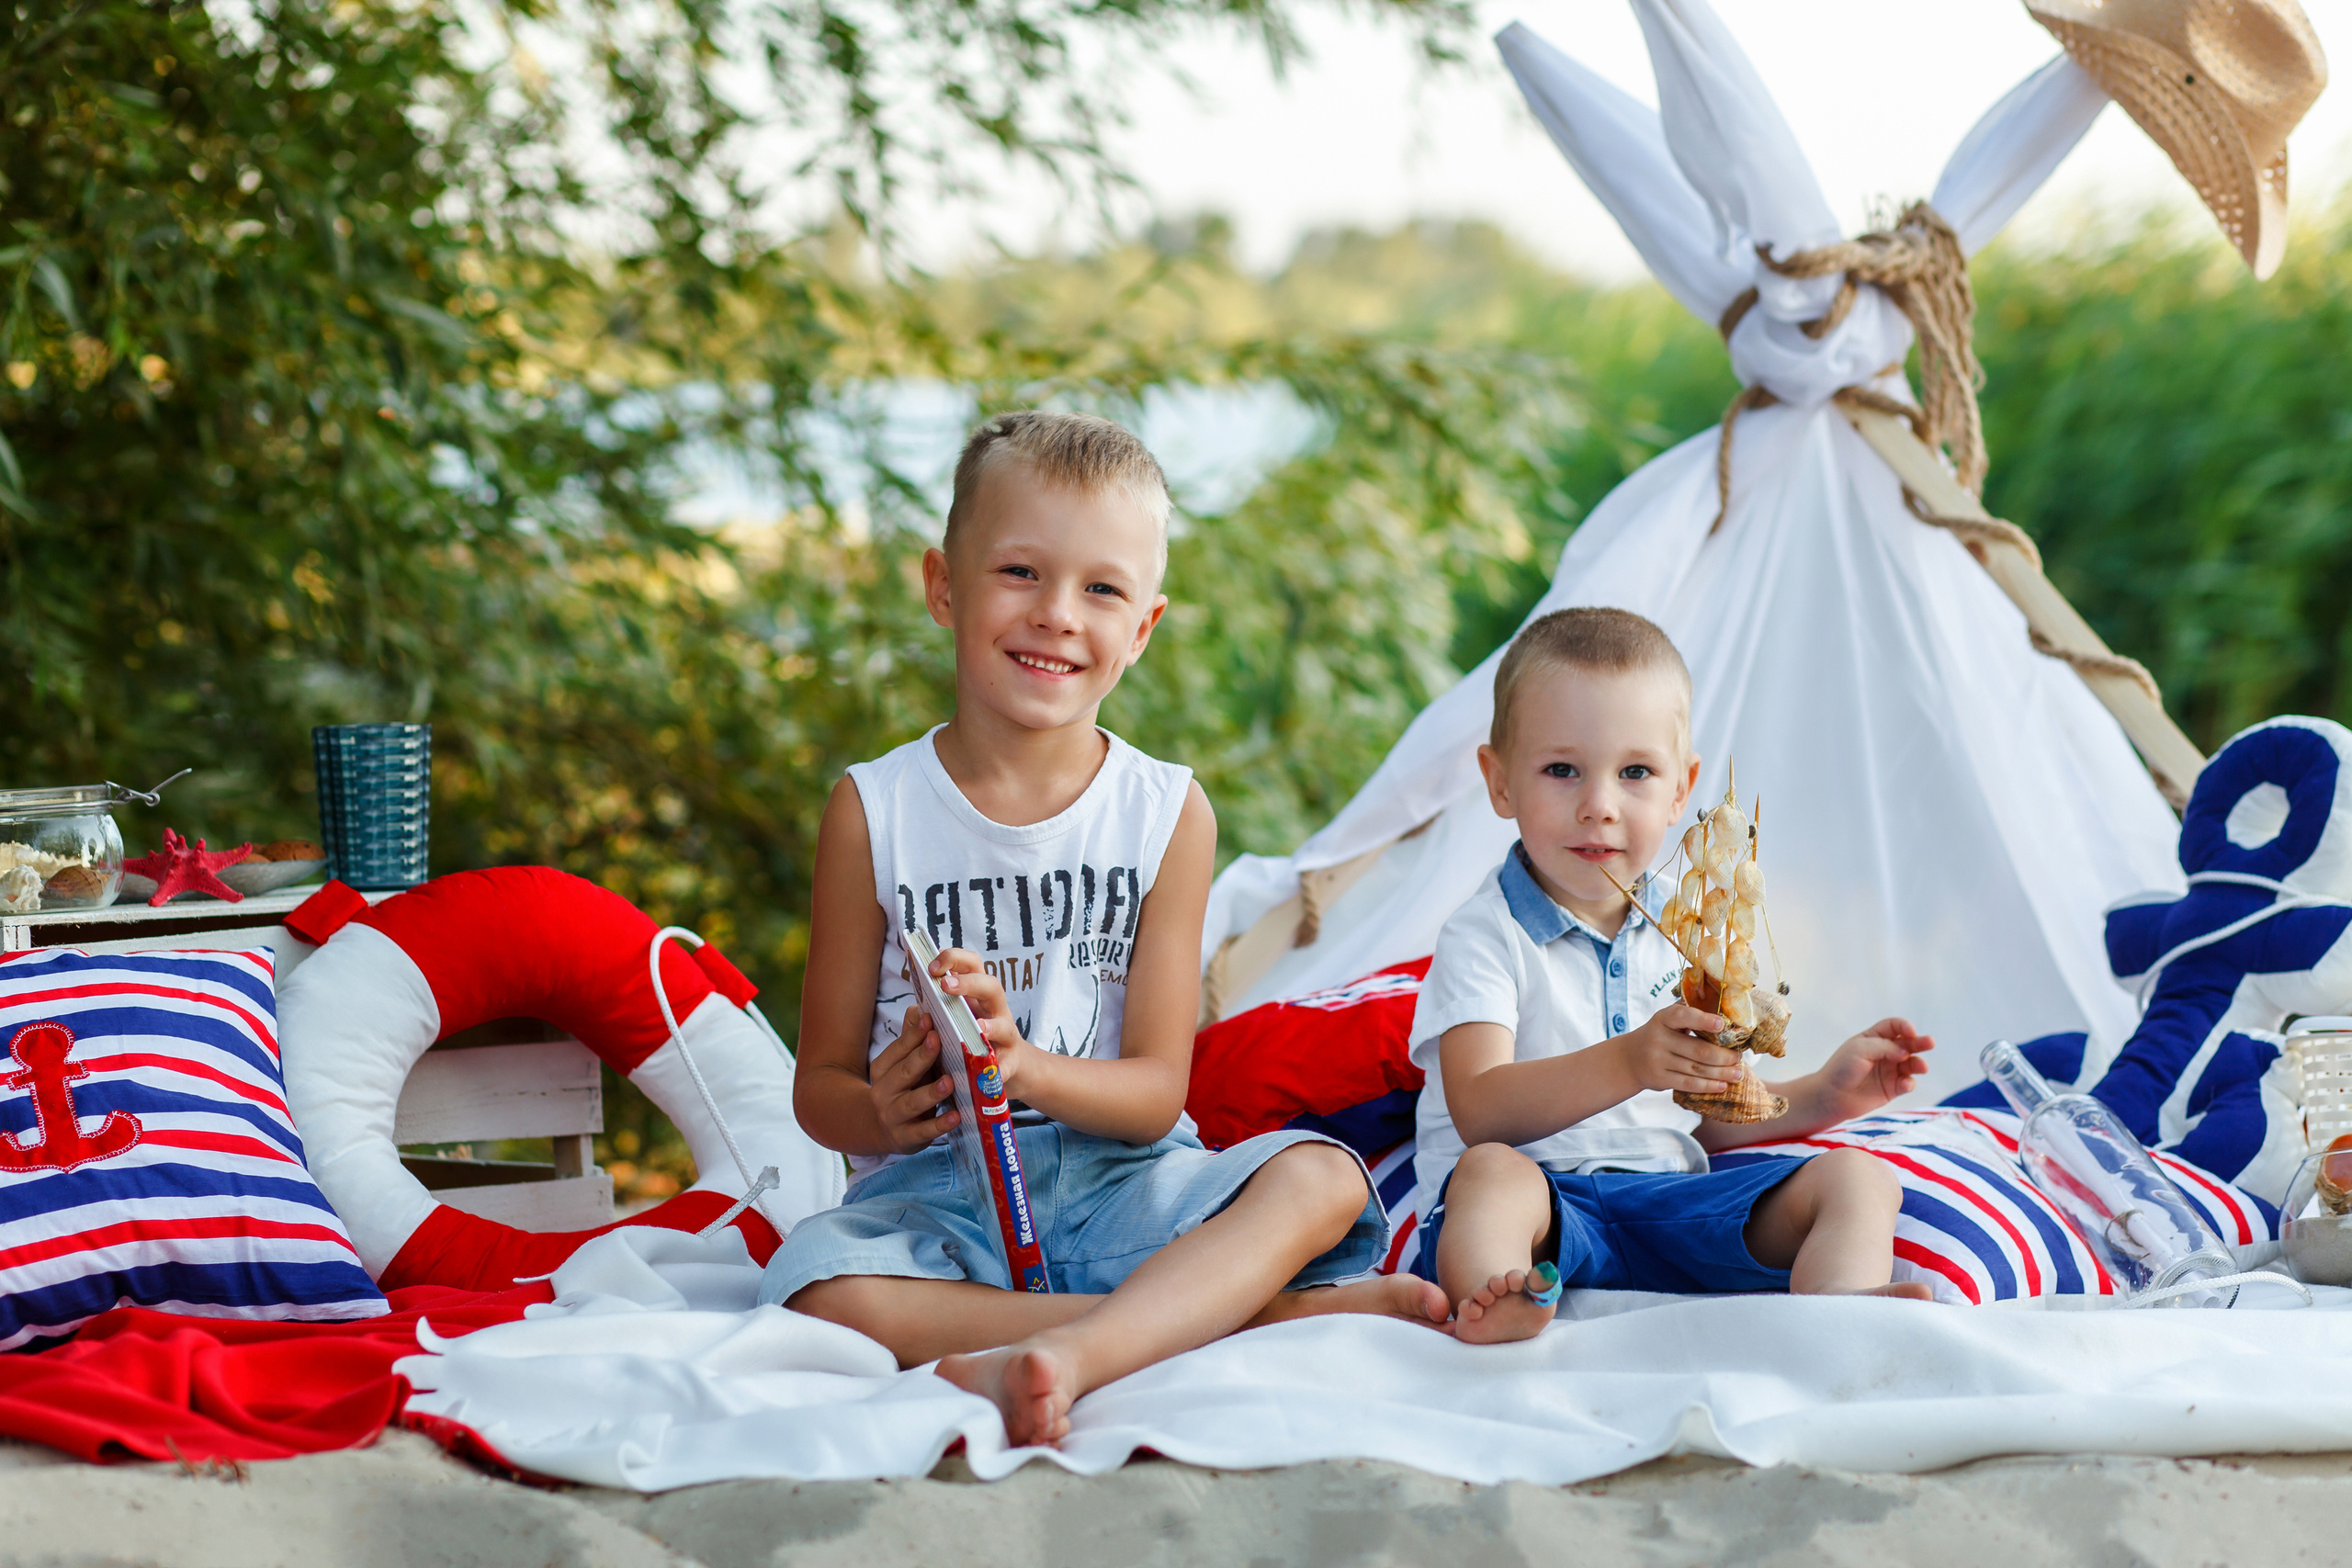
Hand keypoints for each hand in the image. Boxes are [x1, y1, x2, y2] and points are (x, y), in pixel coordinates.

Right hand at [869, 1004, 956, 1152]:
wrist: (880, 1129)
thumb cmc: (901, 1088)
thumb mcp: (901, 1064)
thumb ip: (910, 1040)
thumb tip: (917, 1008)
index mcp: (882, 1069)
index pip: (898, 1050)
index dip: (913, 1035)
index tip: (930, 1019)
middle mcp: (883, 1092)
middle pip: (904, 1073)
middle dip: (921, 1057)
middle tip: (938, 1040)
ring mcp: (893, 1116)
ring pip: (912, 1103)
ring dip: (931, 1092)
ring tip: (950, 1082)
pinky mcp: (906, 1138)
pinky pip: (924, 1131)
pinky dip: (940, 1124)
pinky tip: (956, 1116)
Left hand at [930, 946, 1035, 1091]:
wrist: (1003, 1068)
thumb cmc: (969, 1040)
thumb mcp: (951, 1023)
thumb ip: (935, 1013)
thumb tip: (915, 1010)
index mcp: (977, 995)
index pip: (970, 965)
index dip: (953, 959)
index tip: (932, 963)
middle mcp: (995, 1010)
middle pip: (990, 986)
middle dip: (968, 983)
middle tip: (945, 985)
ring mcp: (1006, 1035)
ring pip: (1005, 1024)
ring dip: (992, 1025)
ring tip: (979, 1028)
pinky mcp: (1011, 1062)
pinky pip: (1007, 1064)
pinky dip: (1000, 1069)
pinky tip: (992, 1075)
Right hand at [1616, 1005, 1742, 1096]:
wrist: (1630, 1059)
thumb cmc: (1659, 1035)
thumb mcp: (1666, 1019)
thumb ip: (1689, 1013)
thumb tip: (1724, 1009)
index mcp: (1663, 1019)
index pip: (1683, 1017)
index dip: (1703, 1020)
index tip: (1722, 1024)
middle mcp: (1658, 1039)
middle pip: (1698, 1050)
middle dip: (1723, 1055)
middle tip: (1738, 1057)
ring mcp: (1658, 1060)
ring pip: (1696, 1069)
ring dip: (1721, 1073)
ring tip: (1737, 1073)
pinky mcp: (1660, 1079)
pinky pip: (1688, 1084)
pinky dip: (1708, 1085)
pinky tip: (1722, 1085)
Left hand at [1815, 1017, 1934, 1120]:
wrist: (1831, 1096)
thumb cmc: (1842, 1068)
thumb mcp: (1860, 1050)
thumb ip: (1884, 1047)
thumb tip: (1906, 1051)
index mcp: (1874, 1038)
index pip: (1894, 1027)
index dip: (1904, 1026)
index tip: (1910, 1032)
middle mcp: (1885, 1053)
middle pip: (1908, 1044)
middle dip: (1920, 1042)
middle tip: (1930, 1043)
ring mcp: (1890, 1070)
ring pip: (1912, 1064)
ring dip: (1919, 1064)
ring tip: (1922, 1067)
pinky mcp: (1893, 1088)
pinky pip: (1907, 1083)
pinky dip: (1909, 1083)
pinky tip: (1905, 1084)